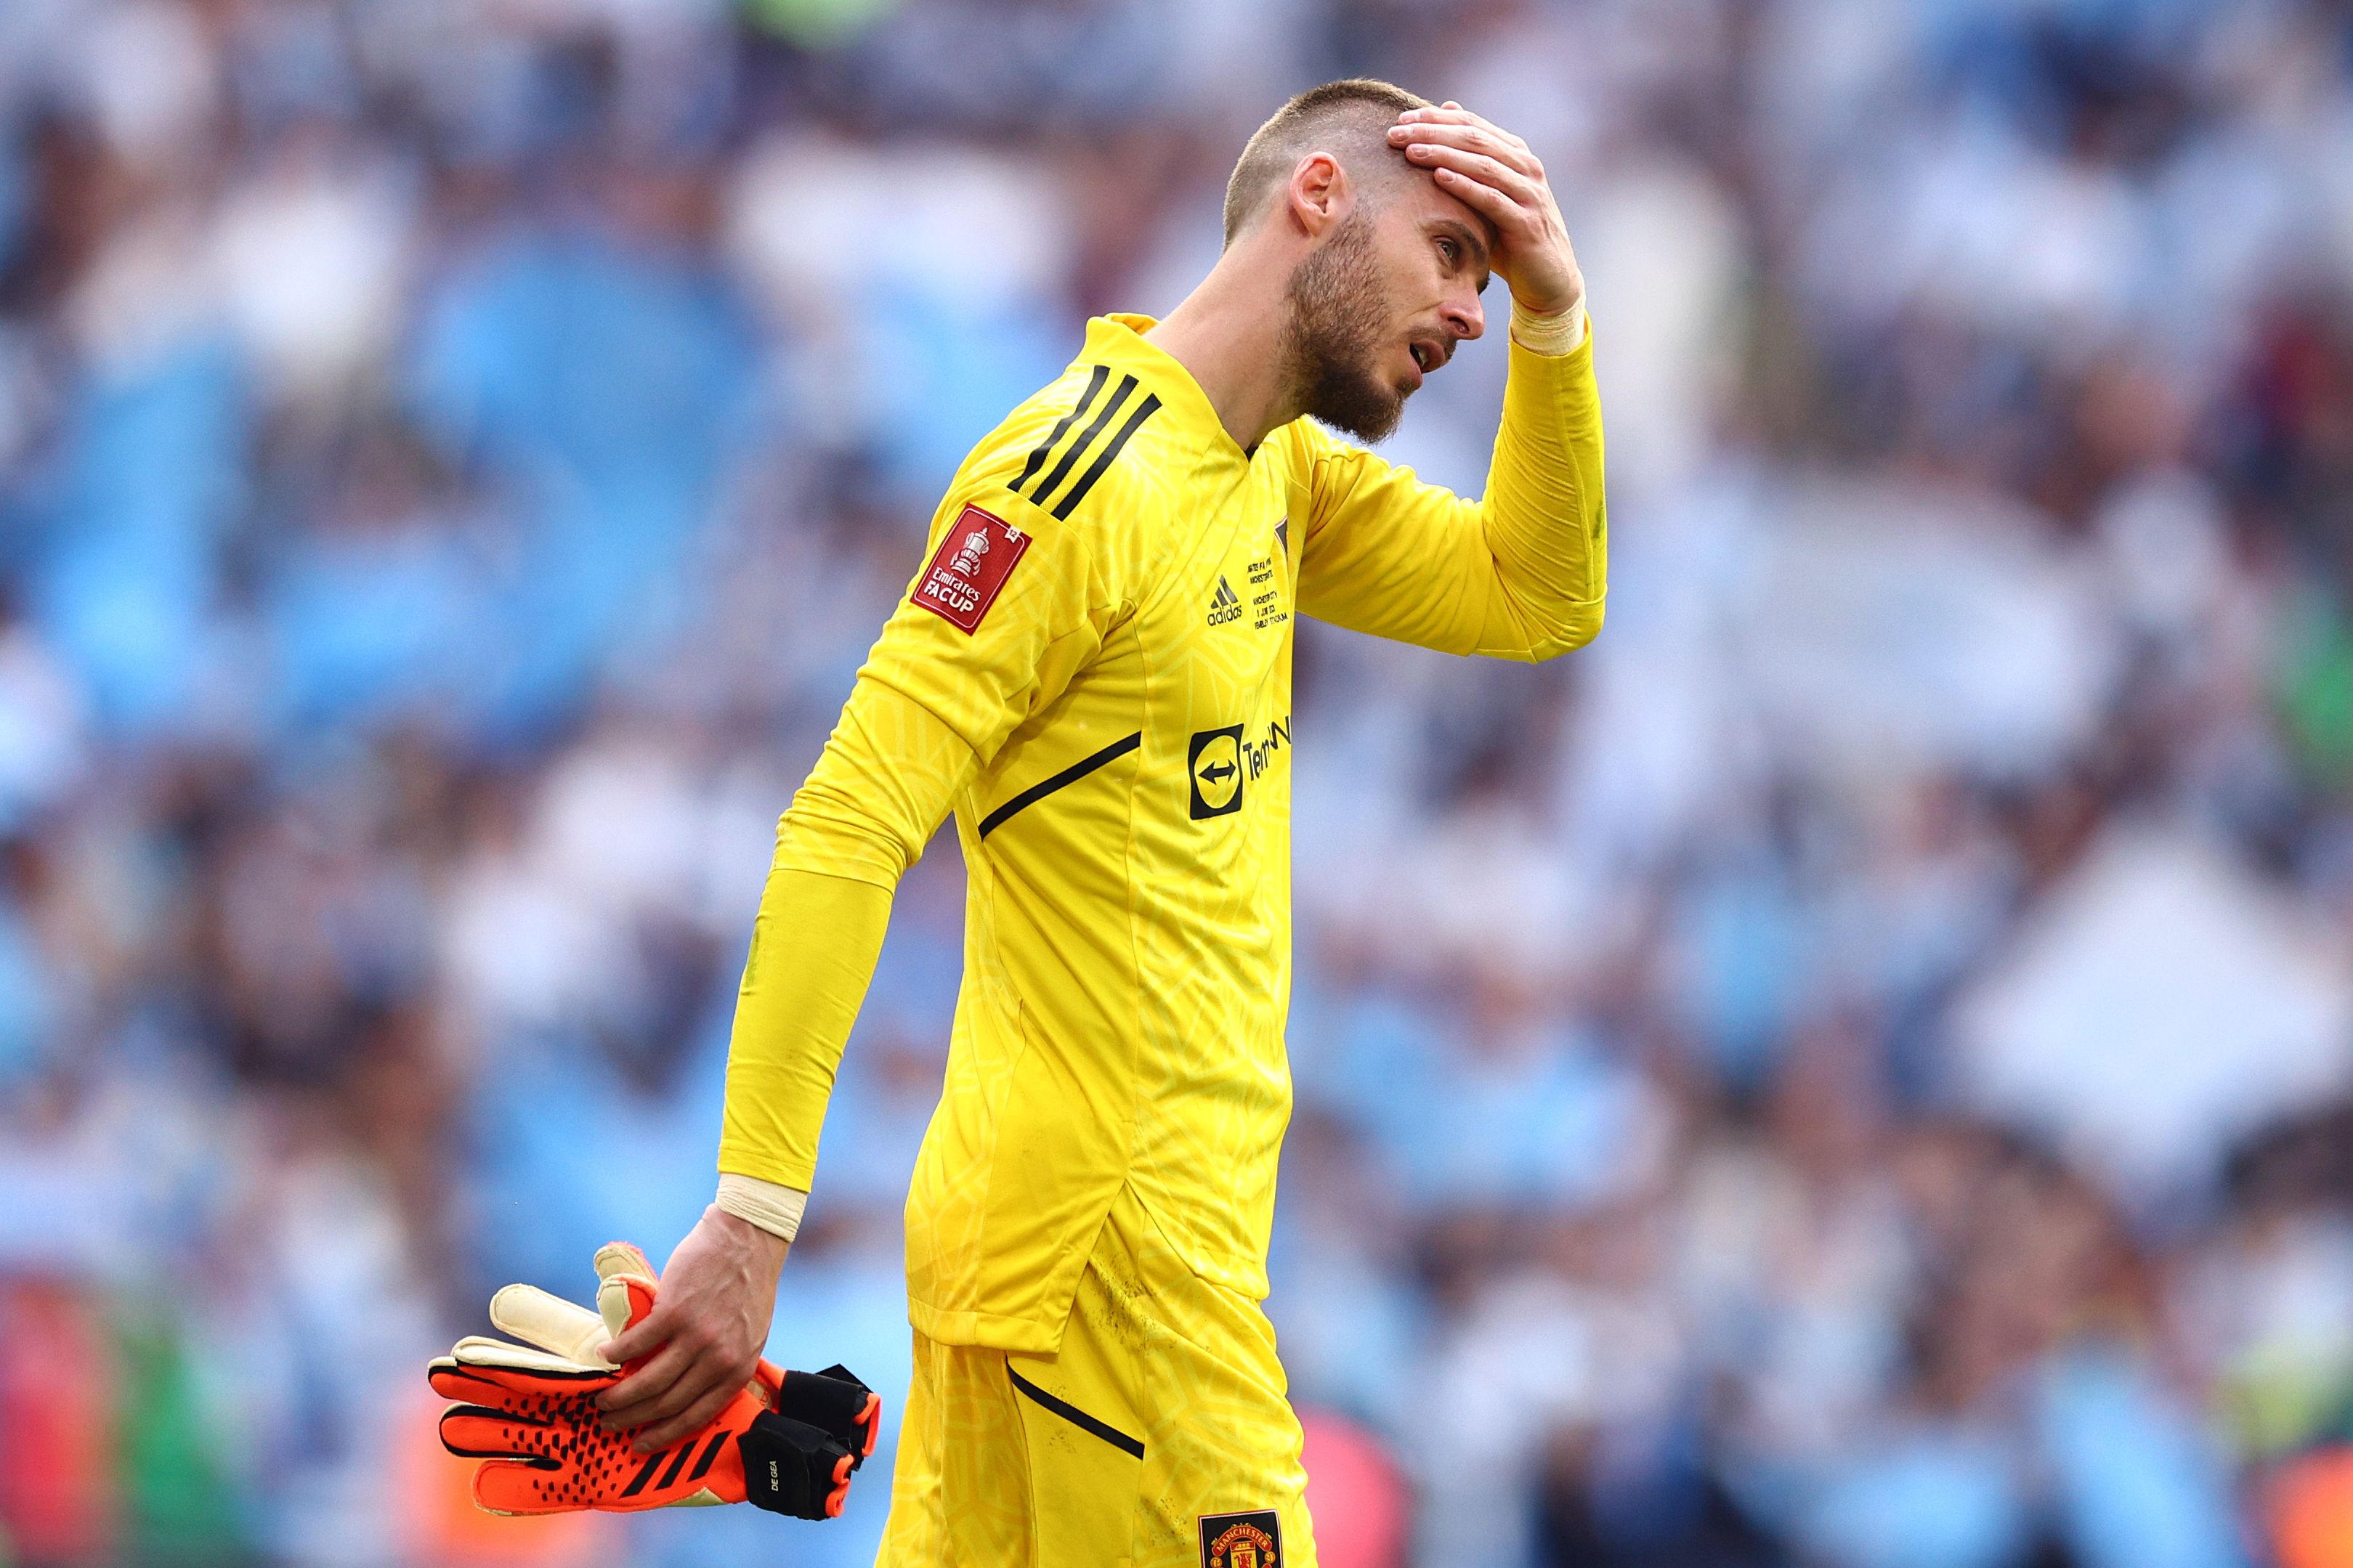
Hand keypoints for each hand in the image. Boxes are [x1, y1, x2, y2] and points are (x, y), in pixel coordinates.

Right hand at [594, 1205, 789, 1452]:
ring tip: (601, 1398)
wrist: (749, 1238)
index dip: (664, 1436)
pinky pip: (636, 1344)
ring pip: (649, 1382)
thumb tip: (692, 1387)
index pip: (697, 1417)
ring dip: (619, 1395)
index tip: (640, 1444)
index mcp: (738, 1369)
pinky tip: (603, 1357)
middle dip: (633, 1420)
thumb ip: (724, 1362)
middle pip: (666, 1404)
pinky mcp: (675, 1311)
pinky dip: (615, 1354)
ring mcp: (696, 1336)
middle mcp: (718, 1360)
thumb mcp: (749, 1335)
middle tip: (610, 1422)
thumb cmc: (748, 1285)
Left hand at [1388, 103, 1584, 317]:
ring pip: (1483, 165)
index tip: (1401, 119)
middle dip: (1433, 133)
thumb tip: (1447, 110)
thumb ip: (1471, 158)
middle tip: (1397, 132)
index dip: (1436, 118)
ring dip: (1444, 155)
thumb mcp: (1489, 193)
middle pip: (1474, 139)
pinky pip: (1492, 200)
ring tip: (1411, 152)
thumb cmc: (1510, 235)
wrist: (1549, 278)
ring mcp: (1529, 194)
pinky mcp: (1526, 223)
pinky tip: (1439, 178)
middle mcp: (1526, 168)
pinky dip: (1465, 186)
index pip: (1472, 125)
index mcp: (1516, 155)